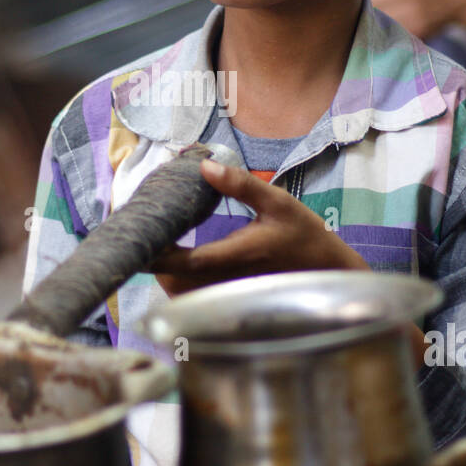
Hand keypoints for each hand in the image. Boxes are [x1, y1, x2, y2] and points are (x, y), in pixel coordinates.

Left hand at [149, 158, 426, 371]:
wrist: (328, 271)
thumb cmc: (304, 234)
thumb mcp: (277, 202)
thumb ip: (240, 184)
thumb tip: (204, 166)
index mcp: (236, 256)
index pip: (185, 263)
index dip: (156, 254)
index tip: (137, 235)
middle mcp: (228, 281)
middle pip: (174, 285)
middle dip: (154, 263)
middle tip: (141, 232)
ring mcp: (229, 294)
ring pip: (182, 295)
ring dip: (164, 274)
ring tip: (154, 243)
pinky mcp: (231, 299)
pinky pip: (195, 297)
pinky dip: (178, 282)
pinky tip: (176, 258)